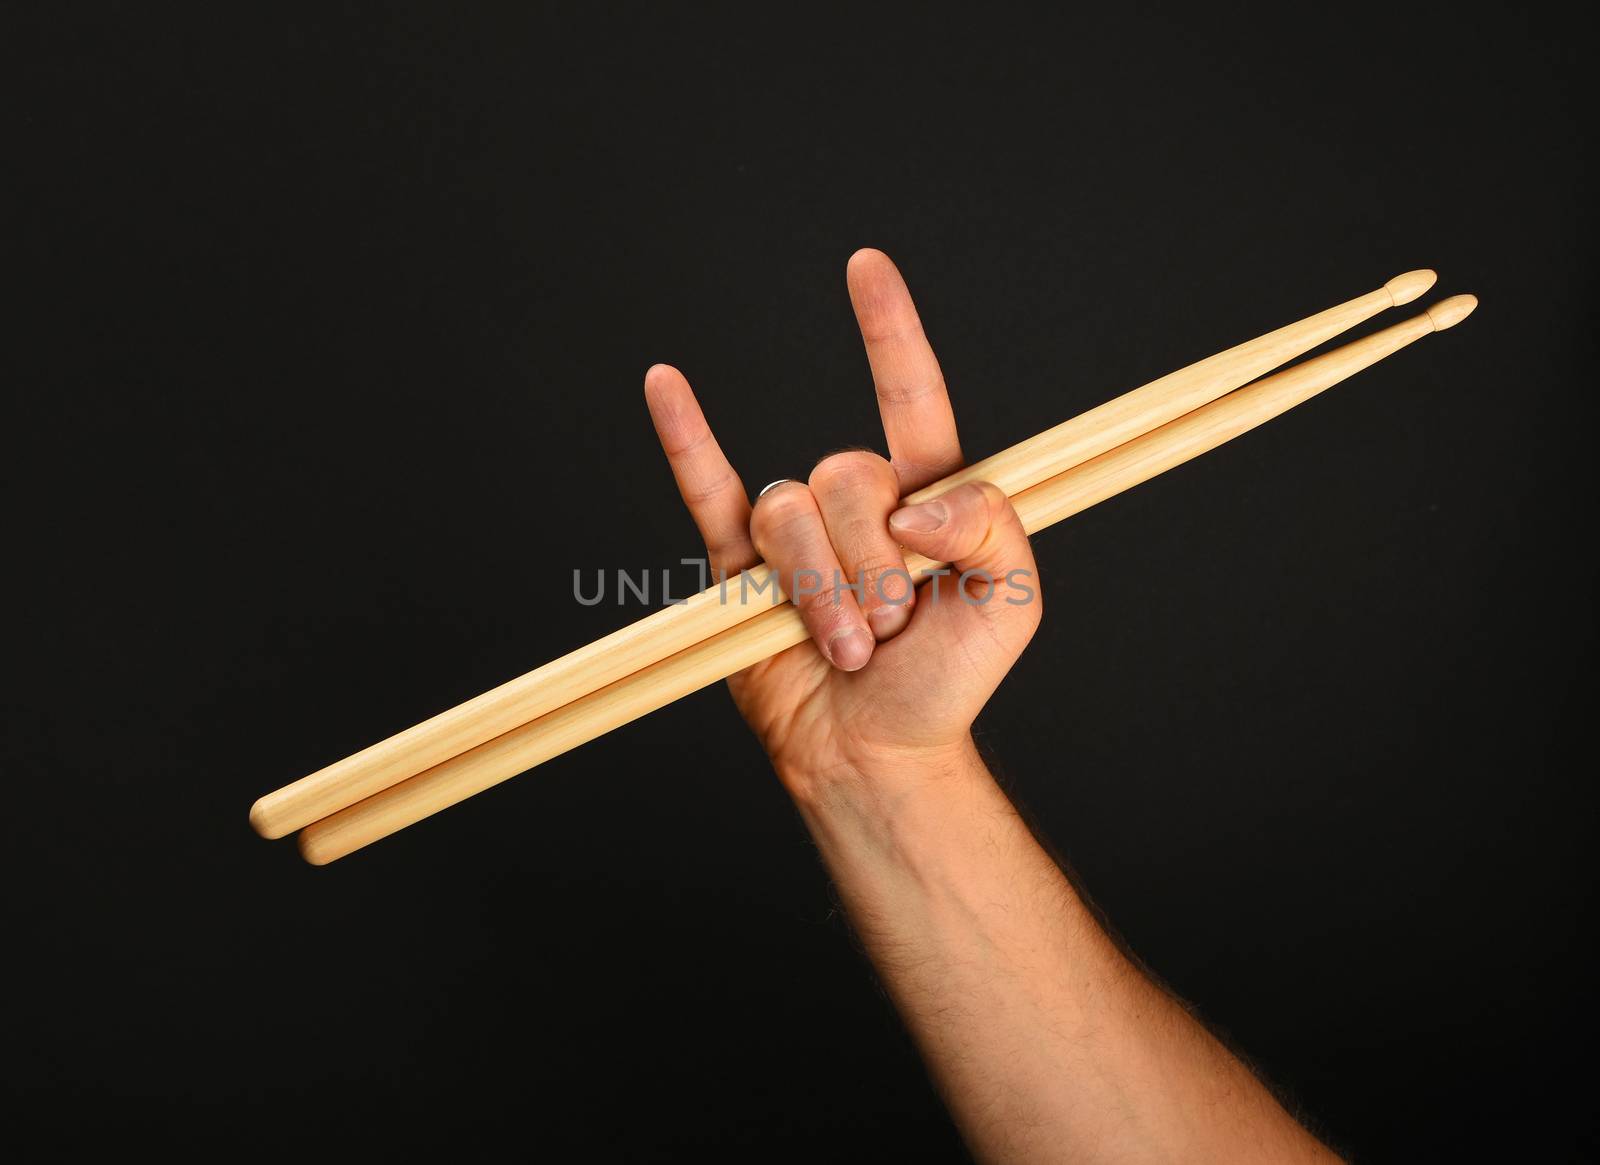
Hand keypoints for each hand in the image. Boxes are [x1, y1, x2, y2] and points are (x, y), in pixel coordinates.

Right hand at [643, 250, 1041, 800]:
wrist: (877, 753)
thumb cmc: (949, 681)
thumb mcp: (1011, 599)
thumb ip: (990, 525)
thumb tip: (911, 504)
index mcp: (923, 494)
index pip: (910, 395)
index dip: (889, 331)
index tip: (865, 267)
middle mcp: (858, 503)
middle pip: (846, 473)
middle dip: (873, 565)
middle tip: (893, 627)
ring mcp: (797, 534)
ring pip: (790, 511)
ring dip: (822, 593)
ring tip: (847, 647)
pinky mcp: (740, 567)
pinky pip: (707, 492)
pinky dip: (684, 439)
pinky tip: (665, 384)